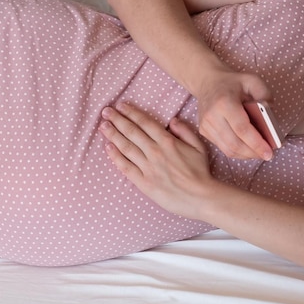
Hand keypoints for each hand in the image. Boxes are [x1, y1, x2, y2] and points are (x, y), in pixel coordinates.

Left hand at [100, 103, 215, 218]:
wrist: (200, 197)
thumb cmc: (200, 172)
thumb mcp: (199, 146)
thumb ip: (185, 131)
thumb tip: (173, 120)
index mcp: (168, 141)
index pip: (145, 123)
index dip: (131, 113)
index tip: (121, 106)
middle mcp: (155, 151)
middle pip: (132, 132)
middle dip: (117, 120)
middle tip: (106, 111)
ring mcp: (147, 167)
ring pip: (126, 147)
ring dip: (113, 135)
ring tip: (103, 126)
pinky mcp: (143, 182)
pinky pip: (125, 167)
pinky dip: (115, 156)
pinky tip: (108, 148)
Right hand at [196, 69, 274, 160]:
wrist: (208, 82)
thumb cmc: (233, 82)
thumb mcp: (252, 80)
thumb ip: (264, 95)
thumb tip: (270, 117)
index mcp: (224, 102)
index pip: (241, 129)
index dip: (256, 143)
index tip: (269, 152)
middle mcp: (212, 116)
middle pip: (235, 143)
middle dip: (253, 152)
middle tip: (268, 155)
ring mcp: (206, 125)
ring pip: (228, 149)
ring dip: (247, 155)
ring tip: (260, 152)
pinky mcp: (204, 131)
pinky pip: (223, 147)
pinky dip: (238, 152)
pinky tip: (248, 148)